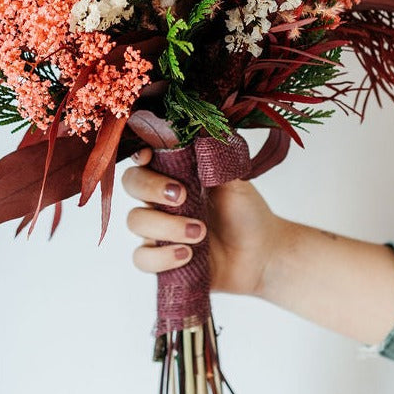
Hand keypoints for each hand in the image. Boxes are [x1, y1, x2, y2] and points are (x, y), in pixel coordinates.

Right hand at [121, 147, 284, 296]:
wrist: (262, 253)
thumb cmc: (246, 212)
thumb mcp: (234, 181)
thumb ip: (214, 159)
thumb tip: (200, 133)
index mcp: (175, 174)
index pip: (144, 159)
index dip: (139, 155)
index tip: (148, 156)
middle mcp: (160, 200)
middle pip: (131, 185)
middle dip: (151, 188)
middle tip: (182, 196)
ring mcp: (158, 230)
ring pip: (135, 221)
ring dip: (165, 226)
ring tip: (199, 232)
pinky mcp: (162, 260)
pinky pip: (142, 258)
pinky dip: (161, 257)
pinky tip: (187, 254)